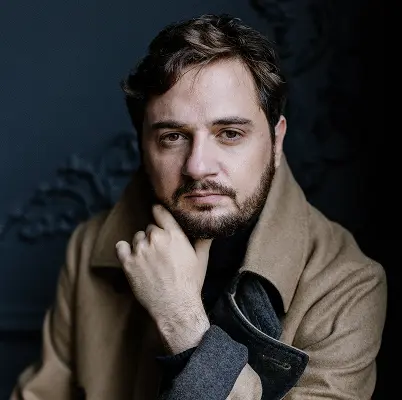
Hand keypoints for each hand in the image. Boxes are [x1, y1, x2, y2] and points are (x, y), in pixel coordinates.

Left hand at [115, 204, 211, 327]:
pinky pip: (121, 247)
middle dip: (154, 237)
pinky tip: (131, 257)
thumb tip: (210, 228)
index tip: (156, 211)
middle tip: (160, 252)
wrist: (175, 307)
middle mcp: (156, 238)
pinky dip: (124, 250)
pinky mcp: (128, 263)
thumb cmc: (190, 283)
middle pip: (150, 228)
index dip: (157, 211)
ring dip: (141, 245)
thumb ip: (203, 240)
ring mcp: (141, 250)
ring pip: (137, 238)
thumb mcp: (201, 259)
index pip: (160, 212)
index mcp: (174, 235)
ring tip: (149, 260)